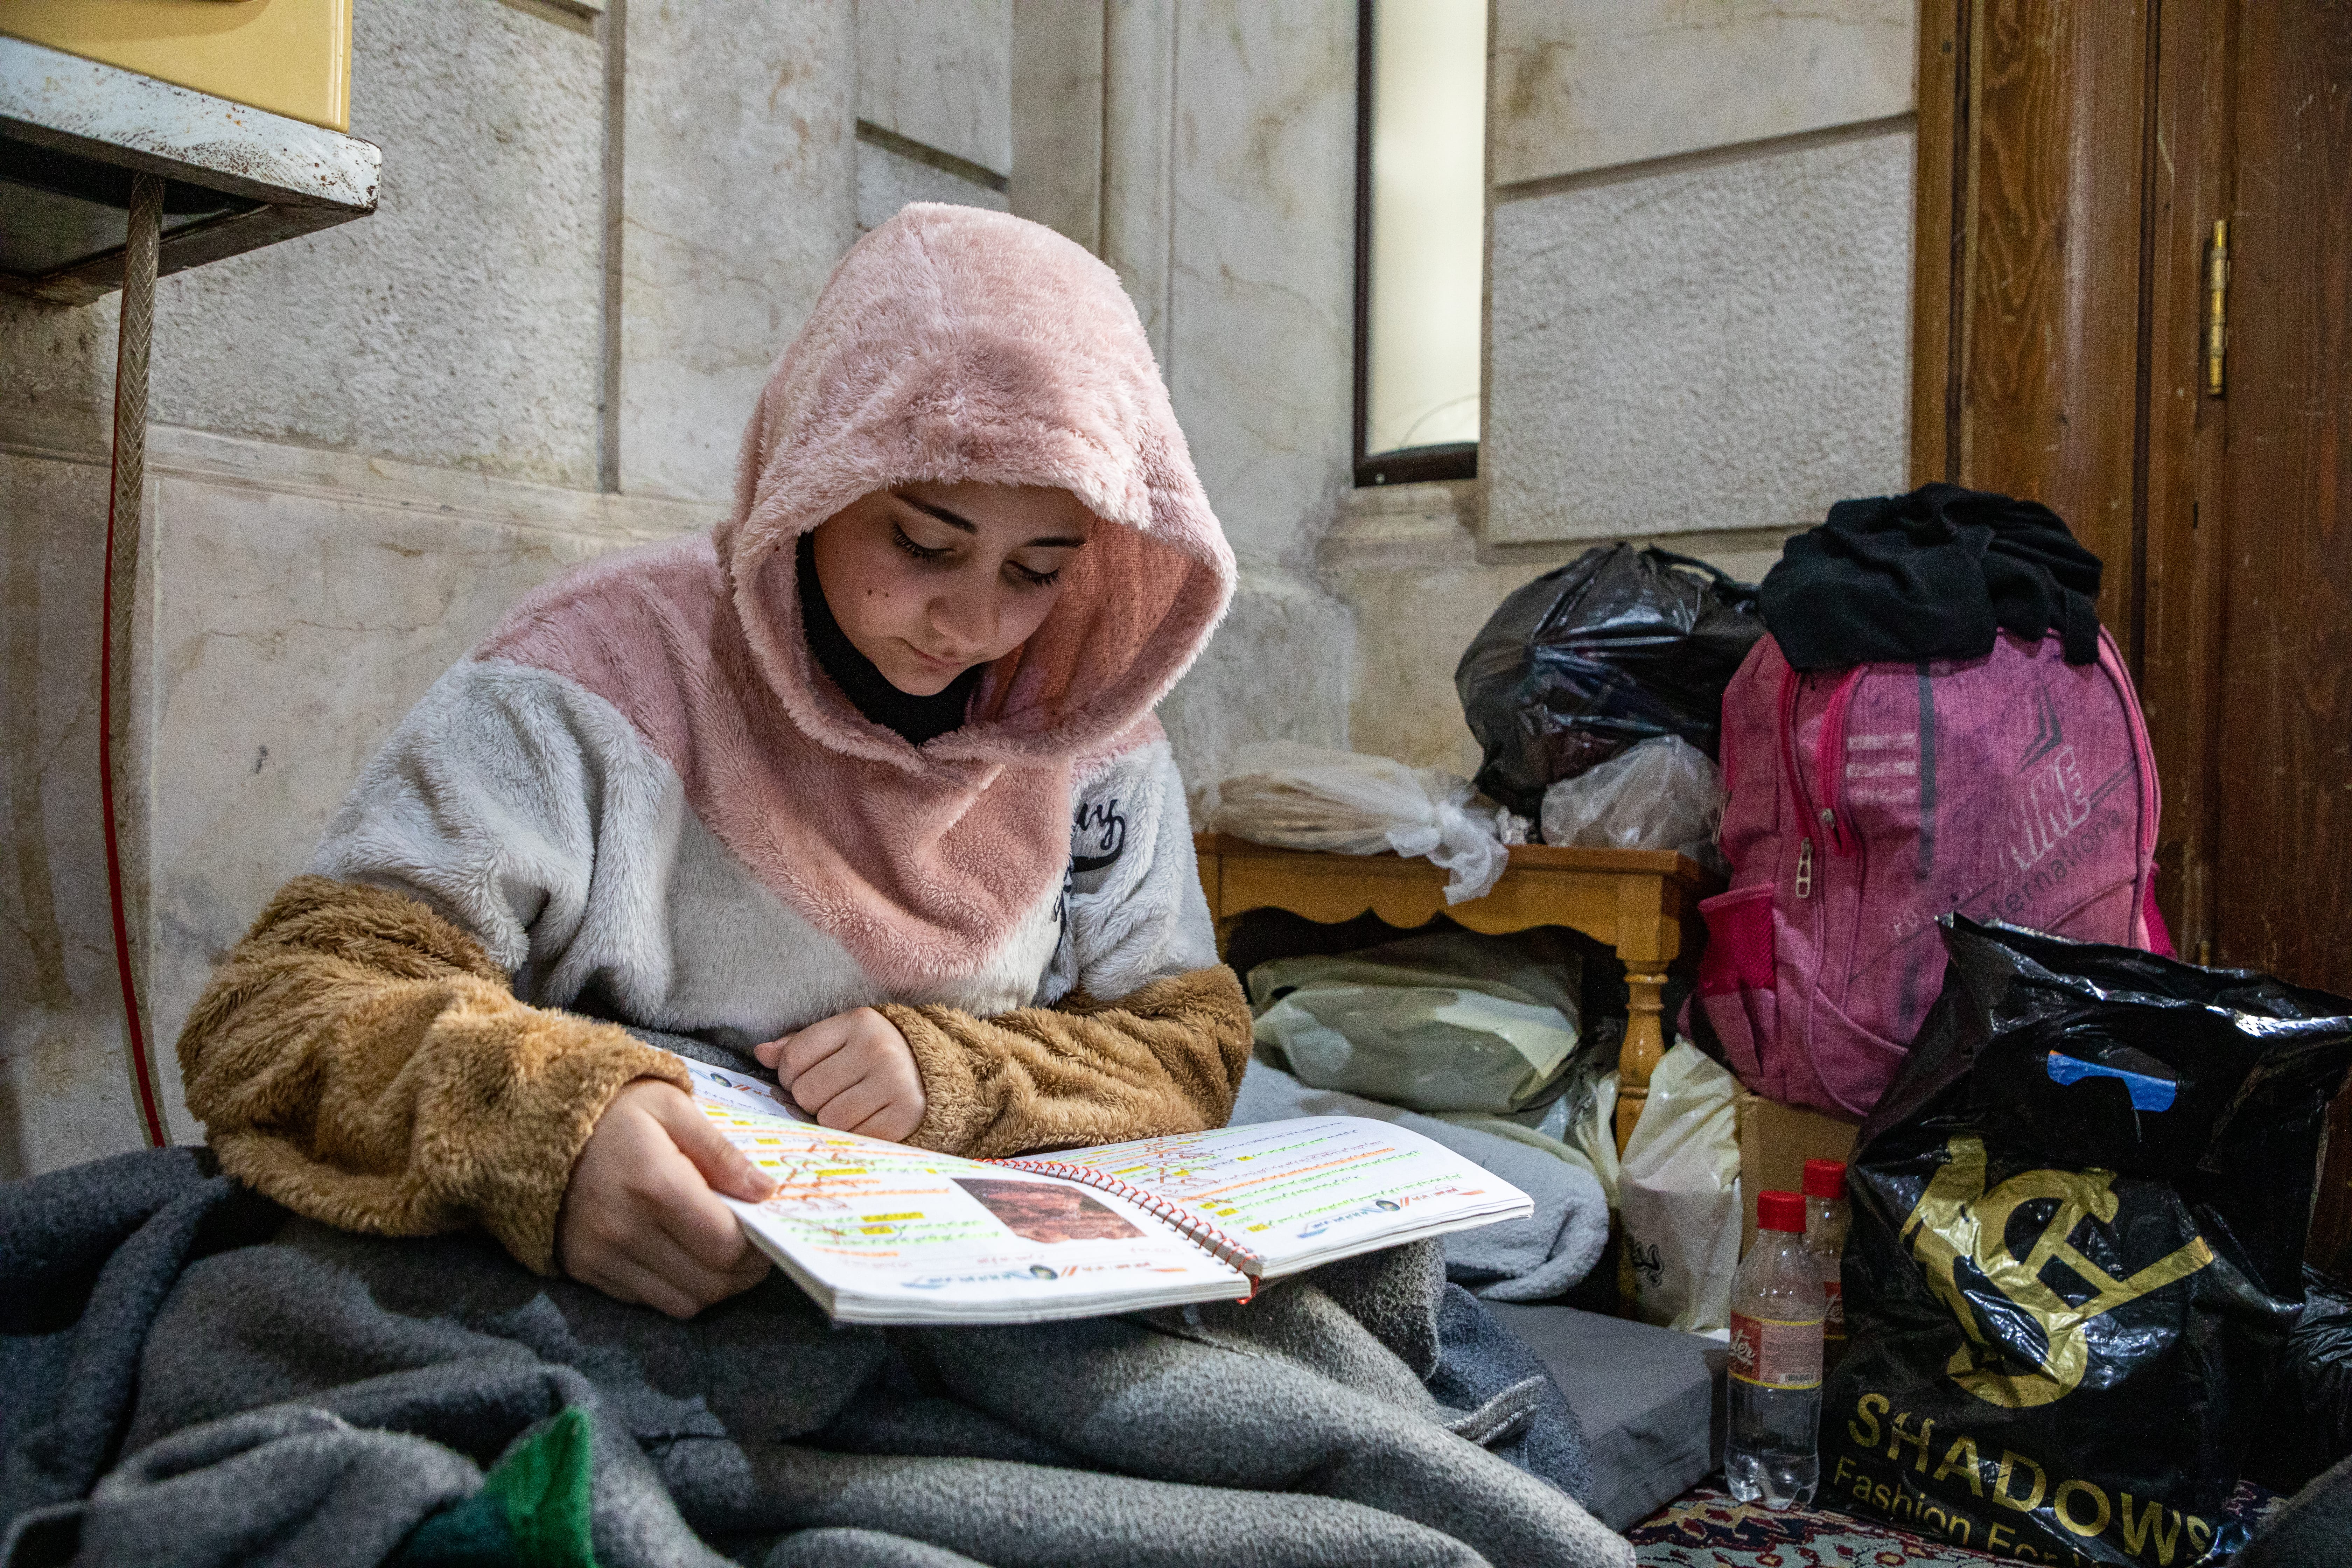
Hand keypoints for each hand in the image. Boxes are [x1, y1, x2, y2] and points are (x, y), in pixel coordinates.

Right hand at [558, 1078, 776, 1317]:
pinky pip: (647, 1301)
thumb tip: (766, 1191)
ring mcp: (602, 1256)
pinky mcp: (586, 1270)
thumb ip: (721, 1152)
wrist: (536, 1124)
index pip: (724, 1243)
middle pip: (709, 1282)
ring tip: (723, 1257)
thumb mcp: (672, 1108)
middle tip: (755, 1251)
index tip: (765, 1230)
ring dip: (713, 1287)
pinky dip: (676, 1289)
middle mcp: (625, 1229)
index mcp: (654, 1184)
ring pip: (682, 1302)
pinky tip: (683, 1258)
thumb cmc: (615, 1110)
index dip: (757, 1247)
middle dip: (744, 1273)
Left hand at [755, 1007, 926, 1141]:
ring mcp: (894, 1082)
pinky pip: (855, 1136)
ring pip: (828, 1118)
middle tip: (832, 1095)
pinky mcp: (906, 1114)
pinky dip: (854, 1134)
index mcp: (858, 1022)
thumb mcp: (842, 1039)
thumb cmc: (876, 1057)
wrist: (936, 1075)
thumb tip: (761, 1053)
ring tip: (849, 1108)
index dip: (789, 1076)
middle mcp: (878, 1048)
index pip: (794, 1057)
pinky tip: (866, 1120)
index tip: (806, 1078)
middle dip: (811, 1100)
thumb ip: (800, 1045)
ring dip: (831, 1120)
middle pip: (807, 1092)